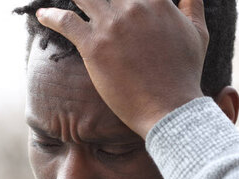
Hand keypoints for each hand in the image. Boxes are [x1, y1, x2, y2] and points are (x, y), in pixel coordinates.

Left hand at [36, 0, 208, 137]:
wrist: (169, 107)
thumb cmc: (184, 74)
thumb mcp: (198, 33)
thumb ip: (192, 4)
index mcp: (157, 0)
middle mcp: (133, 7)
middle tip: (85, 0)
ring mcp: (112, 26)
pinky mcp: (93, 47)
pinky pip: (65, 22)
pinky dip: (50, 16)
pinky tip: (40, 15)